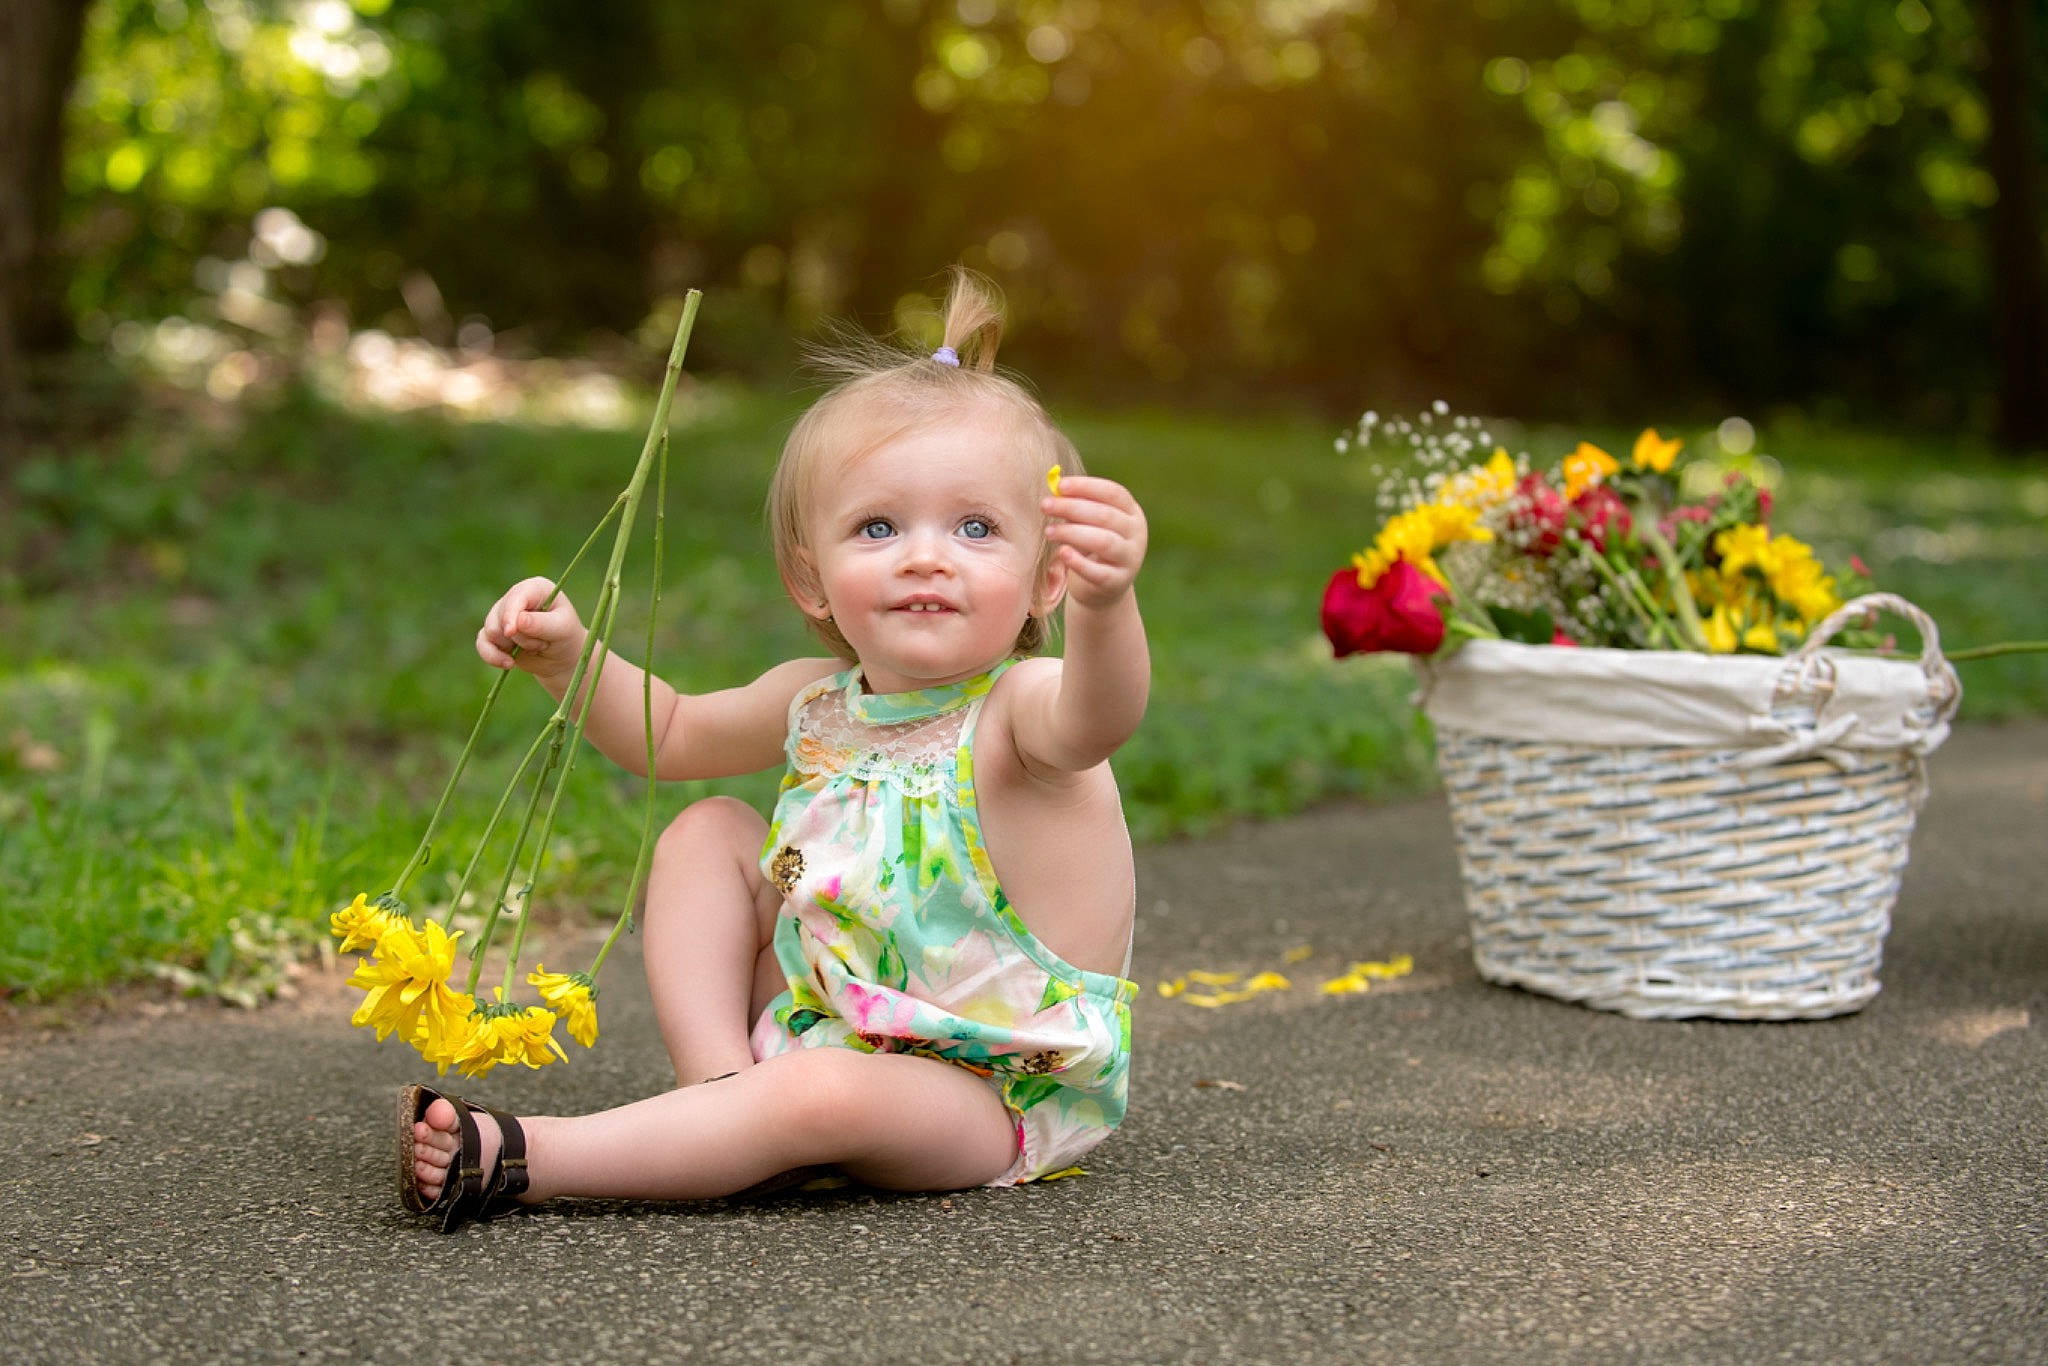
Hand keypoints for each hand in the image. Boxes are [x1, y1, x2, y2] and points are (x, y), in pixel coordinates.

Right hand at [476, 577, 586, 679]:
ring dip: (512, 647)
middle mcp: (515, 598)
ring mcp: (502, 615)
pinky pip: (482, 644)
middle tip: (542, 644)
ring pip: (491, 631)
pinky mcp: (494, 634)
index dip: (510, 613)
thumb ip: (541, 624)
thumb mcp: (562, 630)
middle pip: (500, 617)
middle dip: (520, 638)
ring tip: (535, 648)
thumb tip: (519, 620)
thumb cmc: (566, 637)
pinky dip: (492, 656)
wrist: (562, 657)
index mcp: (535, 588)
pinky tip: (508, 664)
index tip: (511, 632)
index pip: (516, 596)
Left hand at [1043, 475, 1147, 610]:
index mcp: (1132, 513)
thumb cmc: (1092, 546)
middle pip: (1105, 515)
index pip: (1113, 493)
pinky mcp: (1117, 582)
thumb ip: (1078, 506)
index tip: (1060, 485)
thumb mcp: (1089, 523)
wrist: (1103, 588)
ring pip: (1103, 541)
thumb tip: (1054, 486)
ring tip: (1049, 531)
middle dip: (1072, 508)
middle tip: (1045, 505)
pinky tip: (1062, 553)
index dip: (1087, 487)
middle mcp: (1136, 534)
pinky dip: (1078, 562)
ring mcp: (1130, 559)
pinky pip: (1098, 571)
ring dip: (1072, 533)